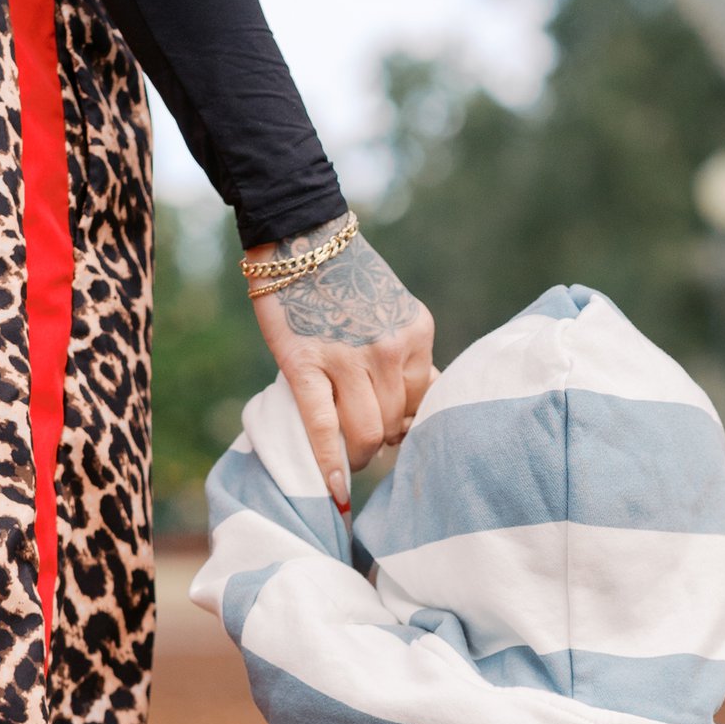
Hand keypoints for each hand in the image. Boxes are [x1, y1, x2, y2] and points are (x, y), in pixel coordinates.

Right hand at [245, 218, 434, 507]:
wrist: (299, 234)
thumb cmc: (344, 278)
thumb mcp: (392, 309)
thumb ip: (404, 354)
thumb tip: (409, 414)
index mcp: (417, 333)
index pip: (425, 402)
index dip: (408, 423)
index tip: (394, 430)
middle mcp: (390, 348)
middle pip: (396, 422)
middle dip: (384, 441)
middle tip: (366, 445)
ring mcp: (348, 358)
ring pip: (368, 432)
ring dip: (360, 453)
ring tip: (350, 457)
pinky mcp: (306, 365)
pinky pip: (324, 427)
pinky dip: (330, 462)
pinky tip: (335, 488)